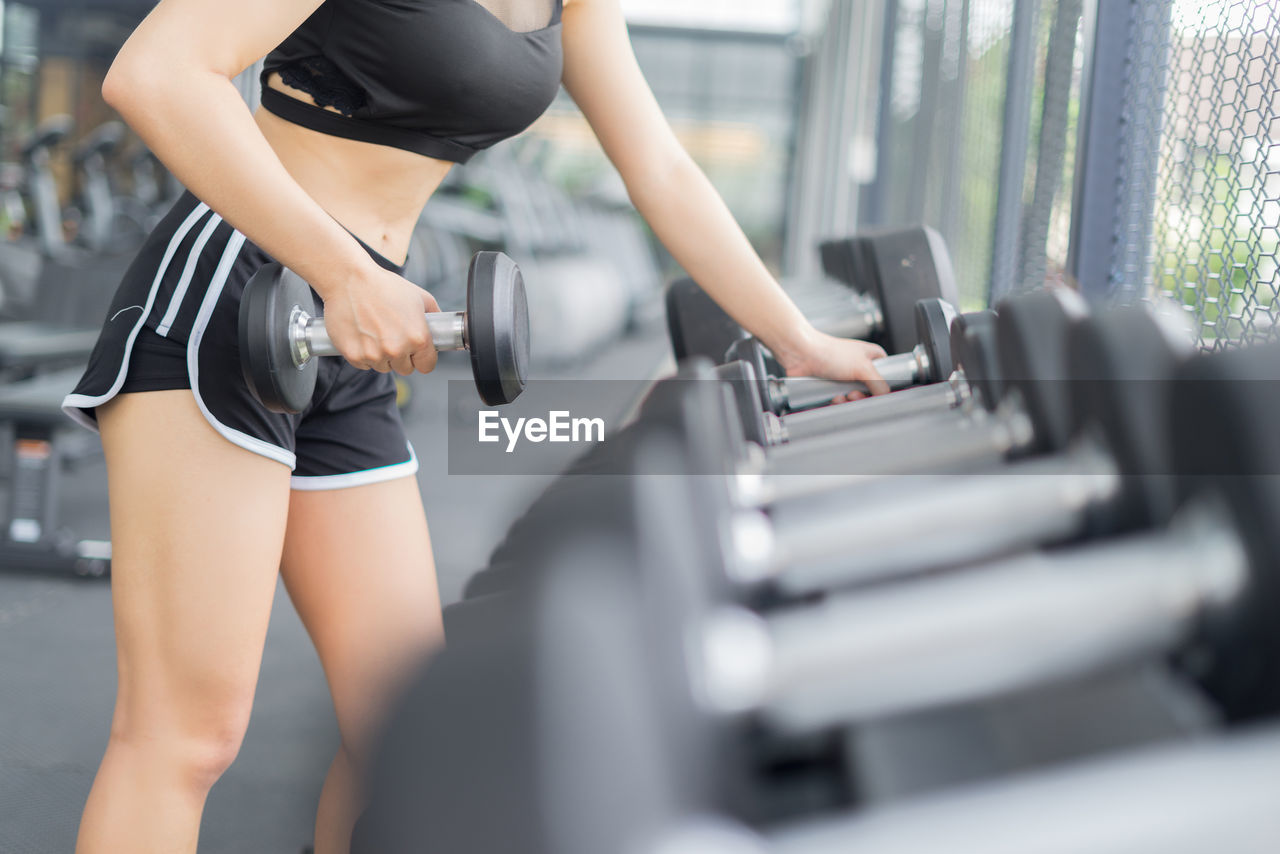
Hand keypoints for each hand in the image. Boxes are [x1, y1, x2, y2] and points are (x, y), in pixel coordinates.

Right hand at [320, 263, 440, 375]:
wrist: (350, 279)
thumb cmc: (384, 286)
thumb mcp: (420, 297)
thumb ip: (435, 317)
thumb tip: (442, 329)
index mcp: (418, 338)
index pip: (426, 366)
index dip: (422, 358)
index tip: (416, 353)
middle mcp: (397, 350)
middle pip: (404, 369)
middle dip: (401, 357)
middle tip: (392, 337)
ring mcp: (374, 354)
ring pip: (383, 367)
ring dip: (381, 356)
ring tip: (375, 332)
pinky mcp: (354, 355)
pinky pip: (363, 364)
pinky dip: (363, 354)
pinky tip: (362, 335)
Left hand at [776, 330, 889, 400]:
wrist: (801, 354)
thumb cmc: (829, 352)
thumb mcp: (863, 367)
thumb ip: (879, 384)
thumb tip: (886, 397)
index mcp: (872, 357)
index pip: (888, 377)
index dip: (882, 389)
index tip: (875, 394)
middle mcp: (860, 367)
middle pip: (870, 392)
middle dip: (862, 398)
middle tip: (854, 395)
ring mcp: (846, 377)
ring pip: (855, 398)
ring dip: (848, 402)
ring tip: (841, 397)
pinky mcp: (833, 386)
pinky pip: (841, 401)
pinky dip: (838, 403)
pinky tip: (833, 398)